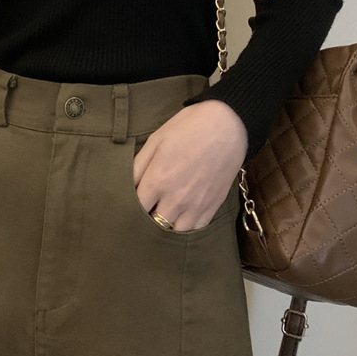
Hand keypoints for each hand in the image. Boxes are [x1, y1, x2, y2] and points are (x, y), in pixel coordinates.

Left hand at [133, 99, 247, 231]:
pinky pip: (196, 228)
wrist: (228, 125)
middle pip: (154, 223)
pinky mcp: (213, 206)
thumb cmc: (189, 127)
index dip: (132, 205)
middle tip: (149, 205)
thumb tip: (128, 184)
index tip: (134, 199)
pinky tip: (184, 213)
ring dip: (168, 223)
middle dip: (149, 215)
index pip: (137, 208)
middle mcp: (175, 199)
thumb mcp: (157, 139)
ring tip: (166, 210)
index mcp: (158, 180)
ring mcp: (196, 205)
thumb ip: (139, 165)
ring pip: (175, 230)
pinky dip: (188, 224)